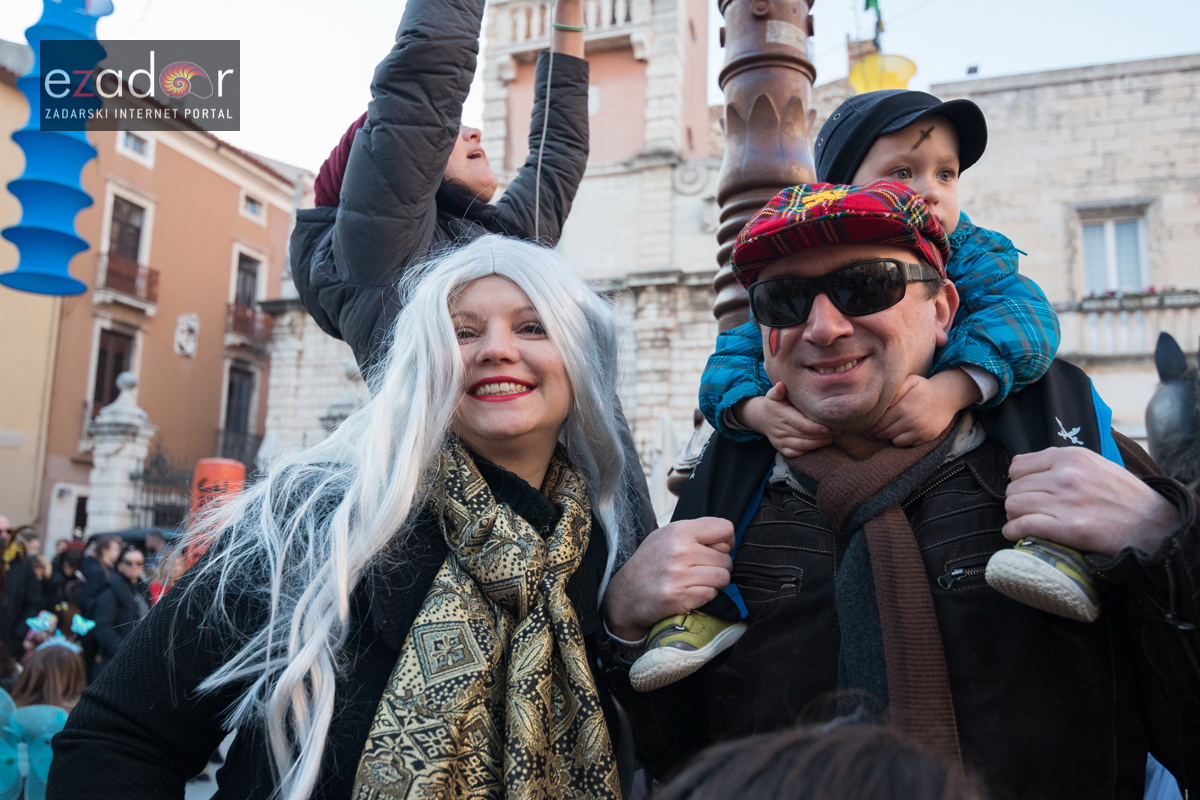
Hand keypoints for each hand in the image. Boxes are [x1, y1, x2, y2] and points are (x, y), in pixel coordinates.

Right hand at [603, 517, 734, 640]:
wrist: (626, 595)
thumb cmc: (650, 563)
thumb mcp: (665, 536)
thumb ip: (695, 532)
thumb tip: (728, 538)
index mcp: (678, 531)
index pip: (725, 529)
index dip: (726, 540)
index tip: (717, 548)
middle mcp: (680, 551)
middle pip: (726, 558)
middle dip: (719, 566)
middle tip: (702, 569)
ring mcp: (681, 576)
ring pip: (723, 577)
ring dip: (715, 582)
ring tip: (698, 581)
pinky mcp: (682, 597)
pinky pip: (712, 595)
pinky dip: (705, 596)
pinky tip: (690, 592)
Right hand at [737, 383, 833, 456]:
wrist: (761, 417)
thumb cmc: (774, 404)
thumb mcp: (773, 395)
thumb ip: (778, 390)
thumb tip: (780, 385)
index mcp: (782, 415)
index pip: (801, 424)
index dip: (816, 427)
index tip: (830, 427)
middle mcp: (780, 430)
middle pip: (804, 436)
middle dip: (822, 435)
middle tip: (838, 431)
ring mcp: (780, 441)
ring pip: (802, 446)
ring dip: (818, 444)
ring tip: (832, 438)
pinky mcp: (781, 449)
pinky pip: (796, 453)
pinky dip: (809, 450)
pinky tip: (821, 444)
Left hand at [868, 370, 974, 445]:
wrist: (947, 397)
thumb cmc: (923, 388)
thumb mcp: (909, 382)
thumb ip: (893, 390)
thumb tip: (878, 401)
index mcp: (903, 407)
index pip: (879, 422)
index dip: (869, 427)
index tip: (864, 427)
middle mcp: (911, 420)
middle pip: (885, 433)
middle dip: (874, 434)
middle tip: (869, 433)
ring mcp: (920, 430)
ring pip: (895, 440)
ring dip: (887, 438)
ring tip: (883, 433)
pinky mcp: (926, 437)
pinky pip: (907, 444)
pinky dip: (900, 441)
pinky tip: (898, 433)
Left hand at [1003, 447, 1180, 557]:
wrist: (1154, 525)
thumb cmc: (1124, 496)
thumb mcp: (1096, 464)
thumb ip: (1063, 463)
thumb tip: (1027, 469)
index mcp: (1071, 456)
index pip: (1018, 465)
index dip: (1020, 481)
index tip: (1029, 491)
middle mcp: (1066, 475)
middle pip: (1014, 487)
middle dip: (1019, 500)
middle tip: (1030, 511)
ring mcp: (1066, 501)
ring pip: (1014, 505)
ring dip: (1016, 516)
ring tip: (1027, 522)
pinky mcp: (1068, 528)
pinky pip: (1022, 525)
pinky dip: (1014, 531)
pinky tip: (1018, 534)